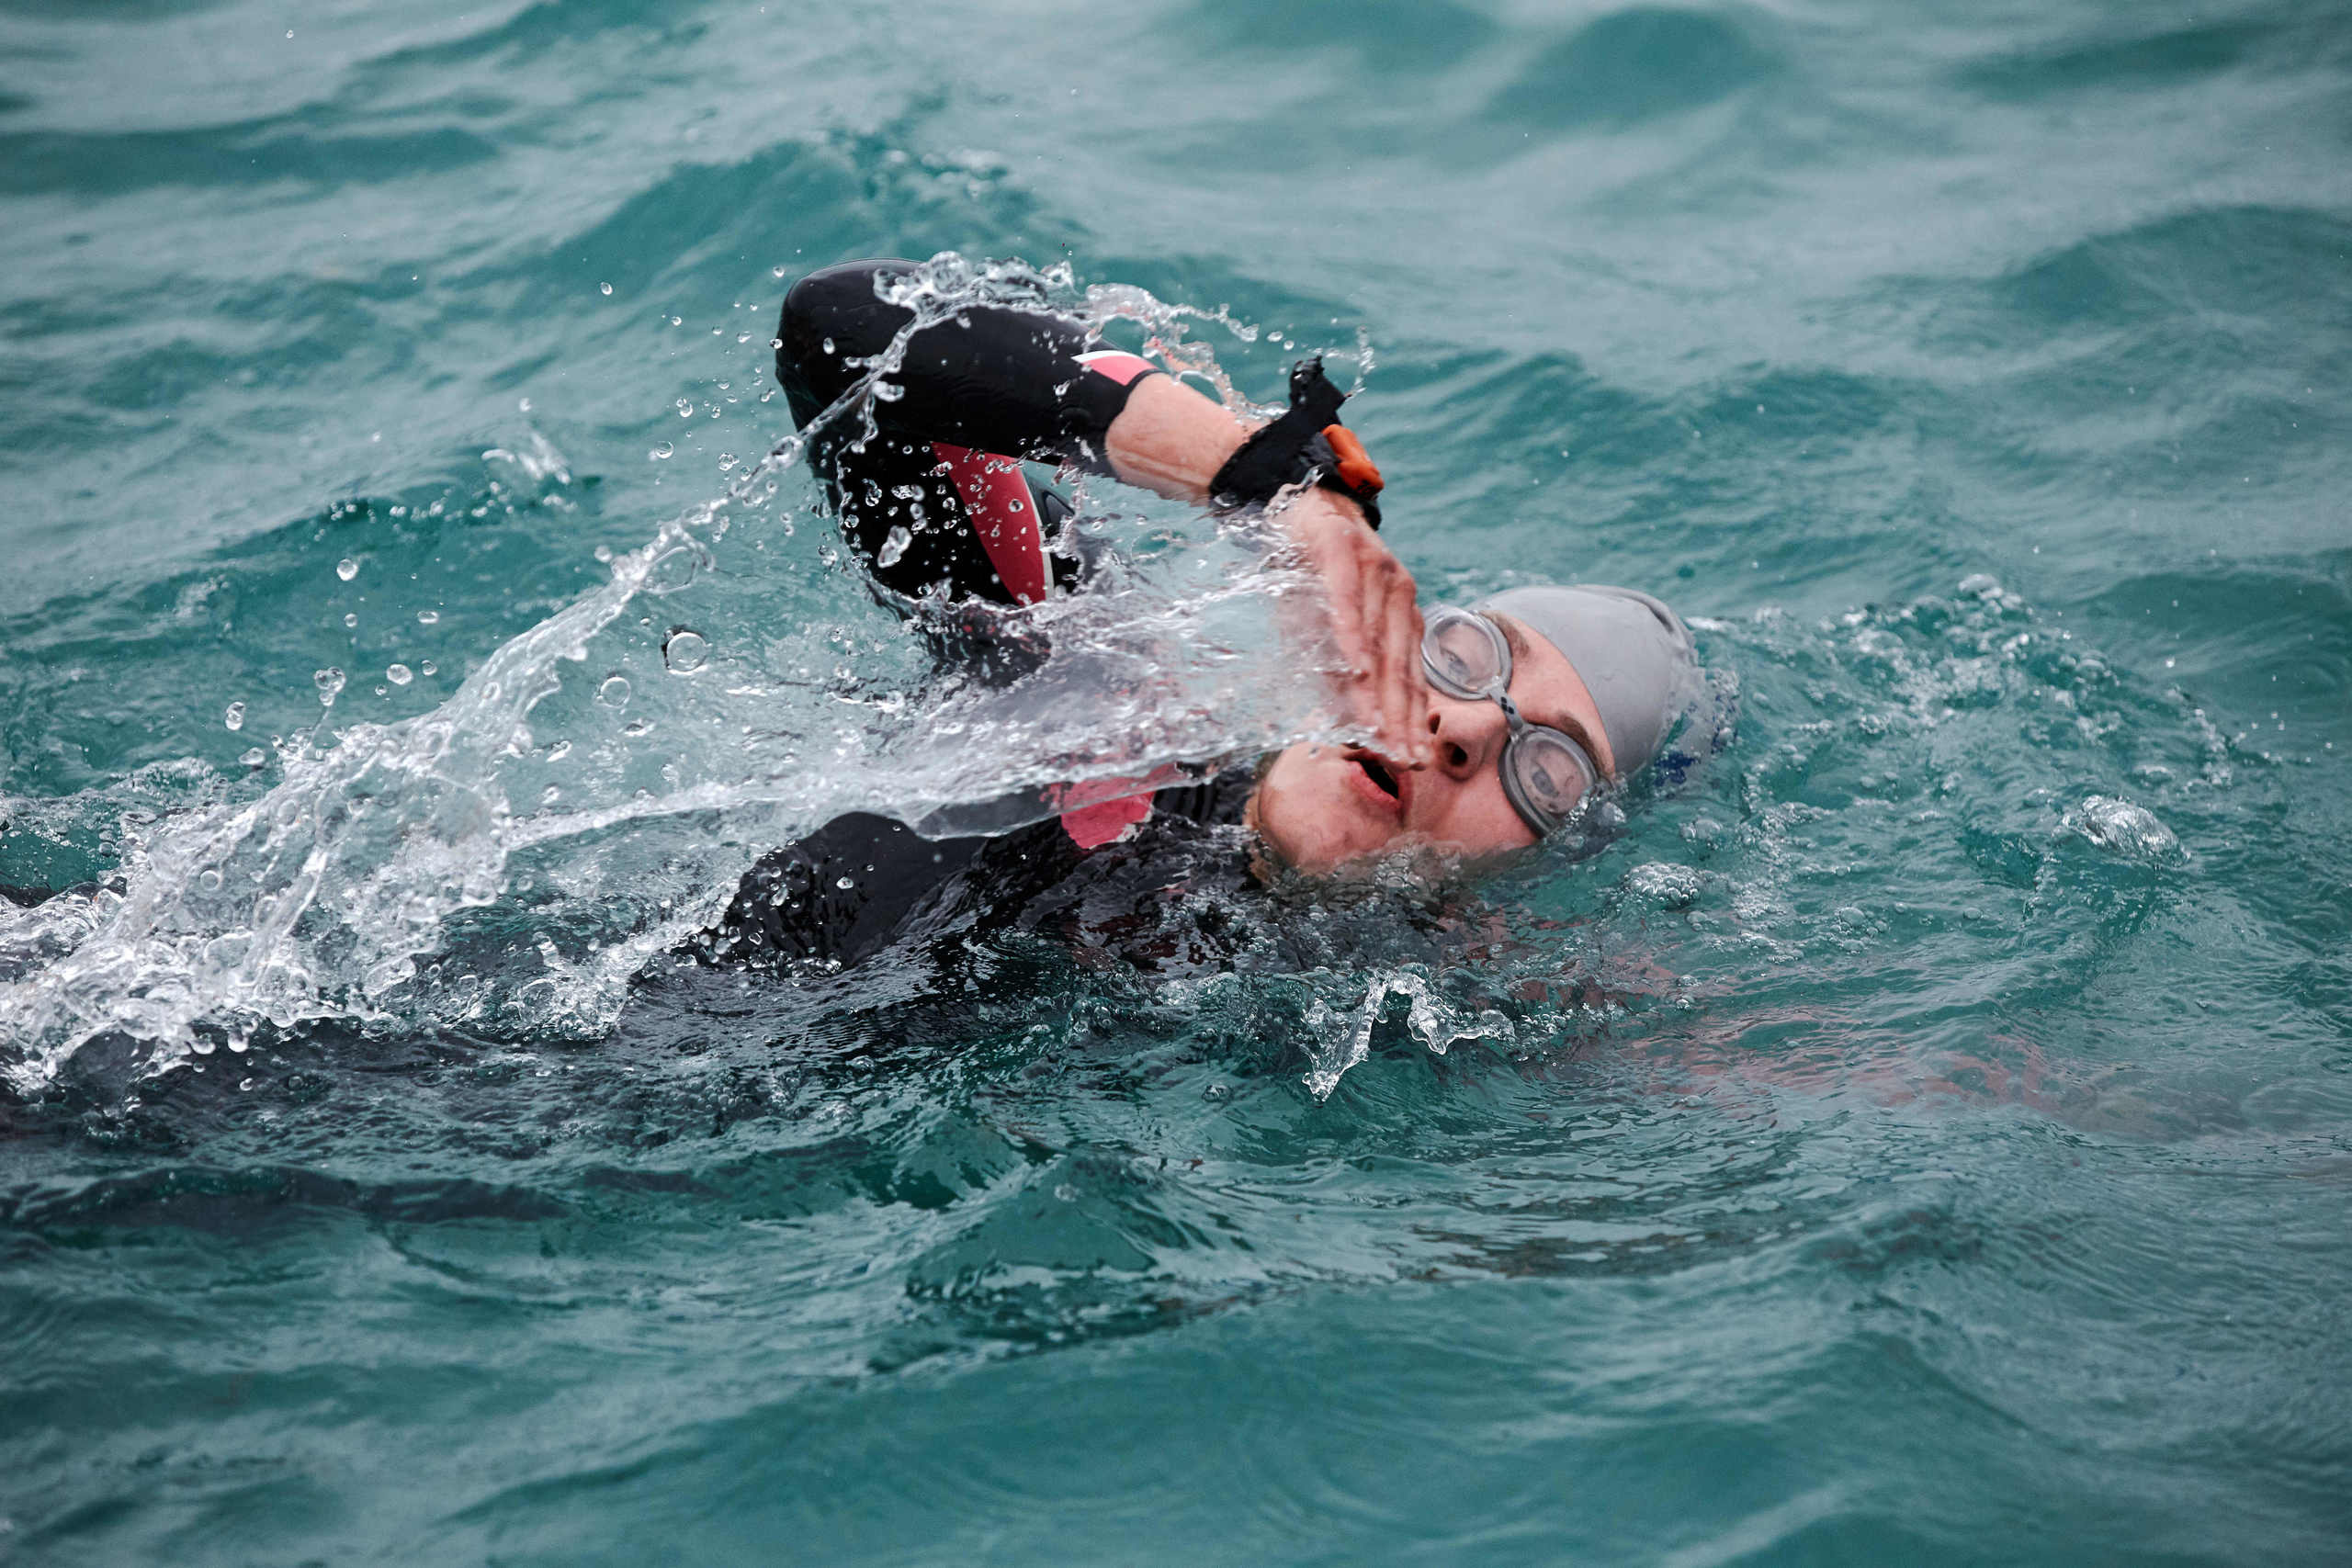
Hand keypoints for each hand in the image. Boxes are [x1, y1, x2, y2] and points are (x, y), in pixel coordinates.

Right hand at [1275, 489, 1430, 770]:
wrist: (1296, 499)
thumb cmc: (1312, 571)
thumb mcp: (1327, 625)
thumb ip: (1339, 666)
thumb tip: (1344, 718)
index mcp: (1402, 613)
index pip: (1410, 675)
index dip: (1412, 719)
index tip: (1415, 760)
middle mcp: (1399, 593)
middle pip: (1400, 666)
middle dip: (1402, 718)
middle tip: (1403, 759)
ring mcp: (1374, 570)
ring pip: (1377, 640)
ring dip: (1377, 689)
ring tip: (1377, 731)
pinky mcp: (1342, 552)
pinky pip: (1348, 601)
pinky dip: (1350, 637)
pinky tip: (1354, 669)